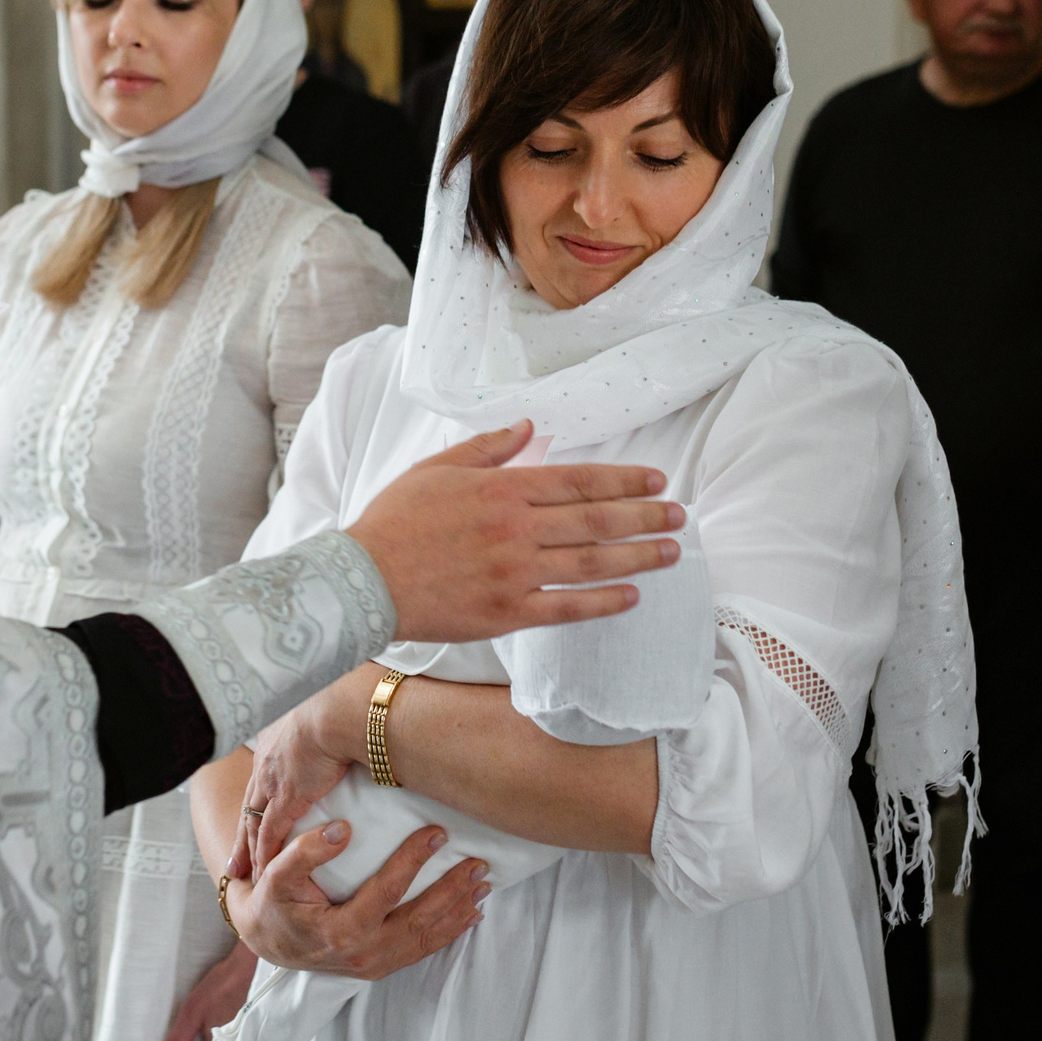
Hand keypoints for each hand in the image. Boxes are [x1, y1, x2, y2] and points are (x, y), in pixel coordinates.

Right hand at [224, 819, 487, 978]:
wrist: (265, 940)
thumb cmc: (272, 902)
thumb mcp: (276, 875)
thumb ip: (304, 852)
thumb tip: (341, 830)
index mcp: (341, 931)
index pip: (386, 891)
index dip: (412, 861)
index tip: (436, 833)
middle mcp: (364, 954)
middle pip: (419, 921)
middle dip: (452, 891)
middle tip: (479, 863)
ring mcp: (375, 965)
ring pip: (427, 940)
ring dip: (458, 912)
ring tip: (484, 886)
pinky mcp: (381, 967)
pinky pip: (422, 951)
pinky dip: (450, 933)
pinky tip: (471, 915)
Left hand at [240, 675, 368, 872]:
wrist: (337, 713)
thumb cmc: (340, 709)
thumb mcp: (324, 719)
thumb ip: (327, 734)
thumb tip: (341, 736)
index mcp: (273, 745)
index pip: (259, 783)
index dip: (254, 805)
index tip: (249, 821)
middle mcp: (265, 765)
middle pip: (247, 807)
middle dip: (241, 836)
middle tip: (233, 860)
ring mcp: (272, 782)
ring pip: (253, 825)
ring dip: (249, 851)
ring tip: (243, 874)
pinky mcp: (286, 798)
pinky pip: (269, 833)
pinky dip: (265, 854)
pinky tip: (262, 872)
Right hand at [346, 421, 682, 644]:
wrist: (362, 580)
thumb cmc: (394, 521)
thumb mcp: (436, 469)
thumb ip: (487, 448)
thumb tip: (528, 427)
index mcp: (502, 489)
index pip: (578, 480)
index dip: (624, 480)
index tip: (656, 481)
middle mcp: (517, 529)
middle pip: (596, 520)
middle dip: (644, 516)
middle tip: (679, 516)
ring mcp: (516, 573)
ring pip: (592, 563)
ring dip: (637, 557)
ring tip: (670, 552)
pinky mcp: (508, 613)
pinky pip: (567, 608)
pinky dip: (603, 603)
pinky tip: (631, 596)